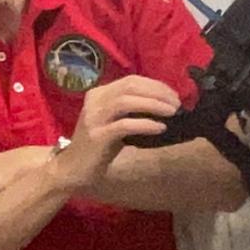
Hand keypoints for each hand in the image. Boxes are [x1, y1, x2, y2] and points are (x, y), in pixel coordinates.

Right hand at [51, 76, 180, 192]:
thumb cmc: (98, 147)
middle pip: (130, 87)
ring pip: (126, 101)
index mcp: (98, 94)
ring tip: (172, 113)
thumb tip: (165, 105)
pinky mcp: (97, 136)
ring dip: (153, 104)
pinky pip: (124, 125)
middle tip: (177, 104)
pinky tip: (160, 128)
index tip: (174, 96)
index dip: (155, 85)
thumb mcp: (114, 123)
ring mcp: (94, 118)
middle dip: (158, 93)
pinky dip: (145, 124)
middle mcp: (94, 101)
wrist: (73, 169)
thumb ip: (131, 112)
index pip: (131, 81)